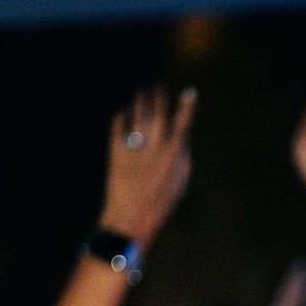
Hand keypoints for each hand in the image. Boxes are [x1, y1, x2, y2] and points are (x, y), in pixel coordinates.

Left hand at [98, 87, 196, 247]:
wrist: (130, 221)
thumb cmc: (160, 205)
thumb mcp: (179, 184)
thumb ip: (182, 158)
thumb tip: (182, 137)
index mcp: (172, 158)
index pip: (182, 126)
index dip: (187, 108)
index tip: (189, 92)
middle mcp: (154, 150)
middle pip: (157, 116)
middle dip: (158, 98)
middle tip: (157, 85)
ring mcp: (134, 150)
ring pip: (137, 118)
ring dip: (140, 103)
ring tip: (142, 91)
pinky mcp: (116, 154)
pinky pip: (118, 129)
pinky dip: (121, 118)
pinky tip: (123, 112)